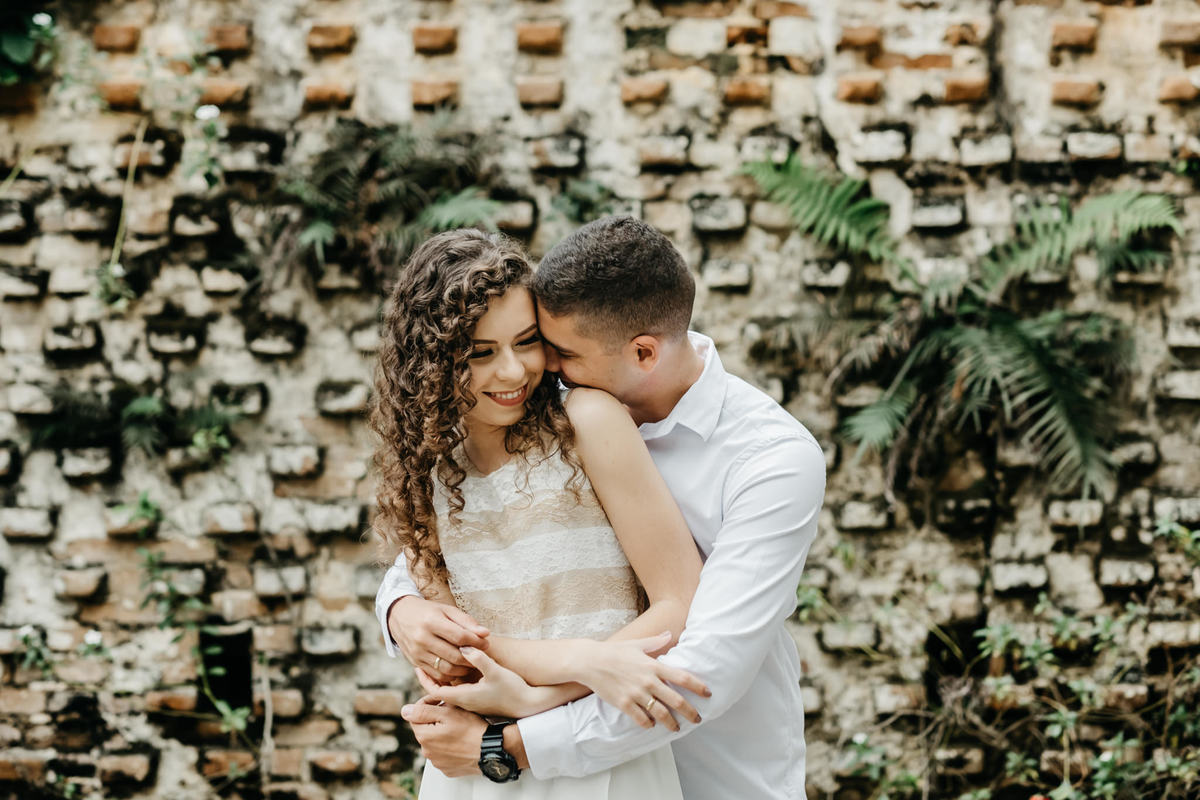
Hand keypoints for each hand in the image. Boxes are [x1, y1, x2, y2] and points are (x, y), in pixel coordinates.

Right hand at [388, 596, 489, 683]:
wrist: (399, 615)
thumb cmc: (427, 611)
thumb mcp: (446, 610)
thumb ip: (467, 621)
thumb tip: (486, 633)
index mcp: (431, 622)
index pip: (460, 637)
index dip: (477, 642)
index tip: (486, 643)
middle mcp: (422, 639)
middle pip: (454, 655)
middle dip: (472, 658)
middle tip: (481, 656)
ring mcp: (417, 653)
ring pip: (446, 669)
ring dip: (463, 669)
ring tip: (471, 662)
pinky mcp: (415, 663)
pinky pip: (437, 675)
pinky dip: (450, 675)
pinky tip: (458, 668)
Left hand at [401, 696, 487, 777]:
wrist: (490, 751)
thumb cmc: (471, 729)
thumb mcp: (448, 713)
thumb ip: (423, 711)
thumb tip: (404, 710)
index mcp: (424, 736)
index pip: (415, 715)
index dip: (427, 704)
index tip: (441, 700)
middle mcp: (427, 752)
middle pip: (425, 729)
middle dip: (435, 719)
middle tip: (452, 712)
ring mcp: (437, 762)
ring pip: (434, 742)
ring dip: (442, 733)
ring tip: (459, 727)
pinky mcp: (447, 769)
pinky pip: (444, 754)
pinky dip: (449, 746)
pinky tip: (461, 740)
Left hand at [416, 646, 543, 717]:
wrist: (528, 705)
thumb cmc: (512, 689)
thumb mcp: (495, 671)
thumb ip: (479, 658)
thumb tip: (463, 647)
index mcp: (464, 697)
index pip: (435, 691)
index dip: (425, 679)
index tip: (417, 666)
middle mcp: (465, 702)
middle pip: (439, 692)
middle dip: (430, 679)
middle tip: (422, 663)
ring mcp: (472, 703)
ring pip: (449, 693)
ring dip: (441, 680)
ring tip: (436, 664)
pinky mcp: (480, 701)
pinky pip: (459, 692)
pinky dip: (453, 682)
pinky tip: (457, 671)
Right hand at [574, 633, 710, 730]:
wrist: (590, 661)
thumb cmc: (615, 651)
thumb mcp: (637, 644)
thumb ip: (656, 642)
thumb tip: (669, 634)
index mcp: (653, 665)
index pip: (683, 677)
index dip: (698, 686)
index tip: (708, 694)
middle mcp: (648, 681)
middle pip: (676, 700)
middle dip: (690, 712)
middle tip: (697, 719)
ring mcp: (636, 694)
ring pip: (661, 713)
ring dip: (671, 723)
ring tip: (676, 727)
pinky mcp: (623, 704)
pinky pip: (641, 719)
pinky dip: (649, 724)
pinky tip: (652, 725)